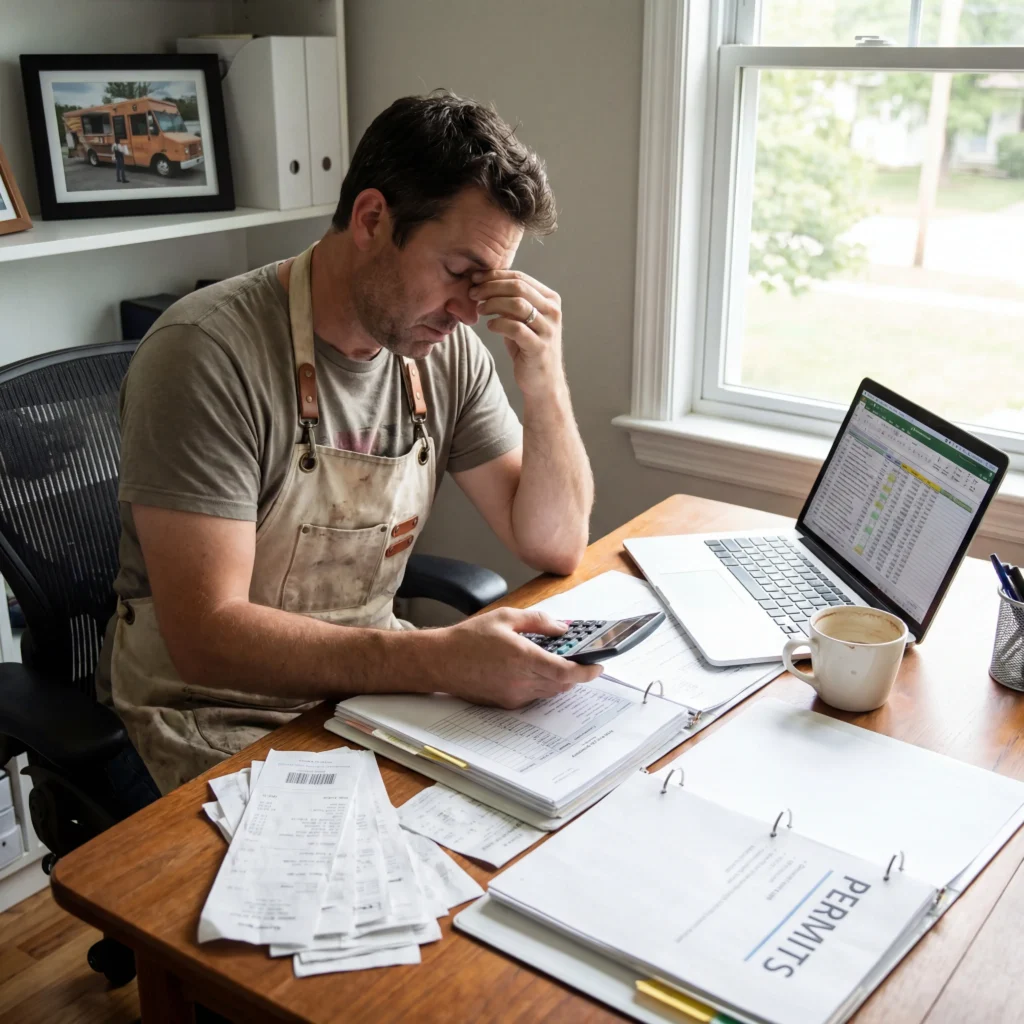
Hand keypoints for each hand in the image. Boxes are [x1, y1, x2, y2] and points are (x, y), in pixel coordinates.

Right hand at [436, 607, 601, 708]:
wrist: (441, 662)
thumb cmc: (469, 638)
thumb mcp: (506, 617)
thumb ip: (538, 621)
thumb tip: (562, 628)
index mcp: (523, 658)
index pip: (566, 671)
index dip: (587, 671)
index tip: (599, 666)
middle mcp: (521, 681)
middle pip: (562, 684)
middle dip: (575, 673)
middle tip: (581, 658)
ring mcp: (514, 695)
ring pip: (550, 691)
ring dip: (560, 679)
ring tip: (559, 661)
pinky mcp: (507, 703)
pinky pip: (535, 696)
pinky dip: (542, 684)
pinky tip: (535, 669)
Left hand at [469, 270, 564, 398]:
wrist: (543, 381)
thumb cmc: (528, 347)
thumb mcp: (522, 320)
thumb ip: (511, 301)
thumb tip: (484, 282)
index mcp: (550, 299)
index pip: (521, 277)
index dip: (495, 275)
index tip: (475, 278)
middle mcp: (552, 311)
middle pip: (518, 287)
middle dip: (491, 287)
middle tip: (473, 293)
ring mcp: (548, 329)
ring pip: (517, 305)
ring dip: (493, 304)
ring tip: (480, 309)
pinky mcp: (539, 347)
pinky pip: (514, 328)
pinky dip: (498, 324)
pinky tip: (490, 326)